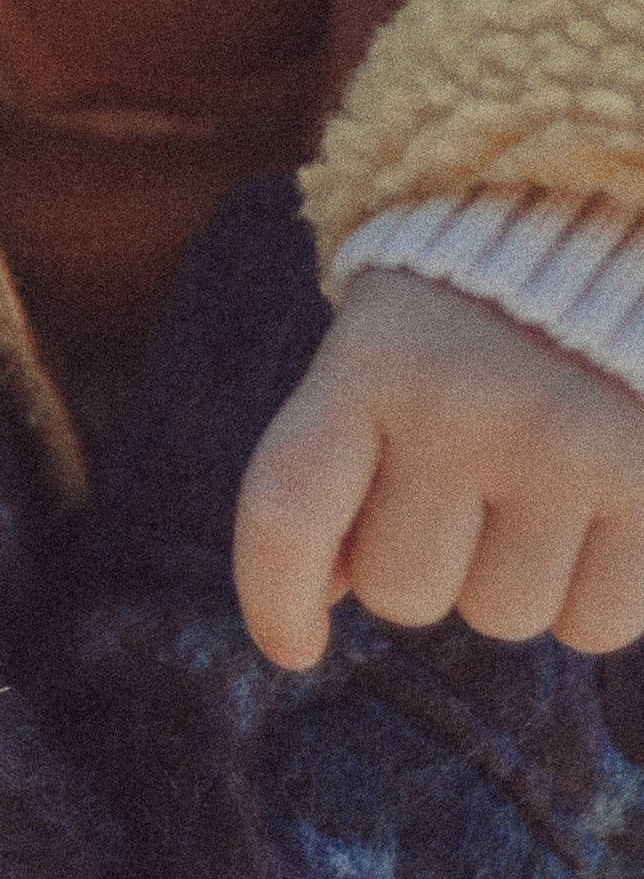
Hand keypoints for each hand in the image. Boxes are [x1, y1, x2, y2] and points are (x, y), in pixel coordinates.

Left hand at [234, 271, 643, 668]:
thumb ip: (348, 458)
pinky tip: (596, 516)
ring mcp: (567, 447)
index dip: (274, 596)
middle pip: (403, 590)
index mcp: (375, 360)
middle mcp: (465, 405)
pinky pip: (596, 624)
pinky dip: (590, 596)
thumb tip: (328, 593)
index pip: (288, 508)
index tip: (293, 646)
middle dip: (422, 566)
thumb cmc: (480, 315)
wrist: (604, 231)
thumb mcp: (390, 348)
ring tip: (536, 488)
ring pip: (505, 615)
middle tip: (461, 493)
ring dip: (512, 578)